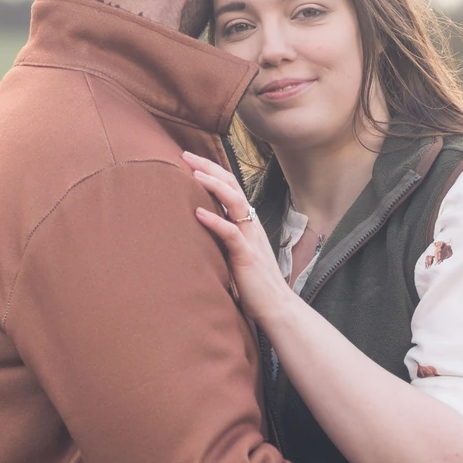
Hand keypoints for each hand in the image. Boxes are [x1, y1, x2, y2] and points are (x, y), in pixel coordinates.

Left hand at [183, 151, 291, 327]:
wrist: (276, 307)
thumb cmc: (255, 286)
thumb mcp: (237, 257)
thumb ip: (224, 241)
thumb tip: (203, 233)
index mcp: (248, 225)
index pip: (232, 188)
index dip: (213, 171)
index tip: (192, 161)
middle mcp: (251, 226)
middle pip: (232, 186)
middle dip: (209, 168)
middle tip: (186, 155)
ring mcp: (250, 239)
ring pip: (235, 202)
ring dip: (213, 186)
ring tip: (193, 174)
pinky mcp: (246, 256)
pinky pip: (231, 233)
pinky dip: (215, 221)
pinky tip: (198, 212)